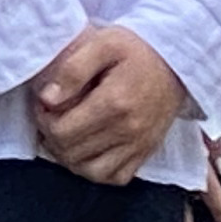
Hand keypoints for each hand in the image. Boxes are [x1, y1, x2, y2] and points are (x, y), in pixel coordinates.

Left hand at [28, 22, 185, 187]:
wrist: (177, 62)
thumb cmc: (136, 50)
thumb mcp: (103, 43)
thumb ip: (72, 70)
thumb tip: (47, 99)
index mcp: (114, 102)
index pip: (61, 131)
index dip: (43, 119)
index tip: (46, 104)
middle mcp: (129, 129)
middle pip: (70, 152)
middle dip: (52, 136)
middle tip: (53, 117)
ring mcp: (140, 144)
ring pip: (90, 171)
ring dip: (69, 157)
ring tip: (67, 134)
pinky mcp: (147, 151)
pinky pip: (115, 177)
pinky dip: (96, 170)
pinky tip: (88, 149)